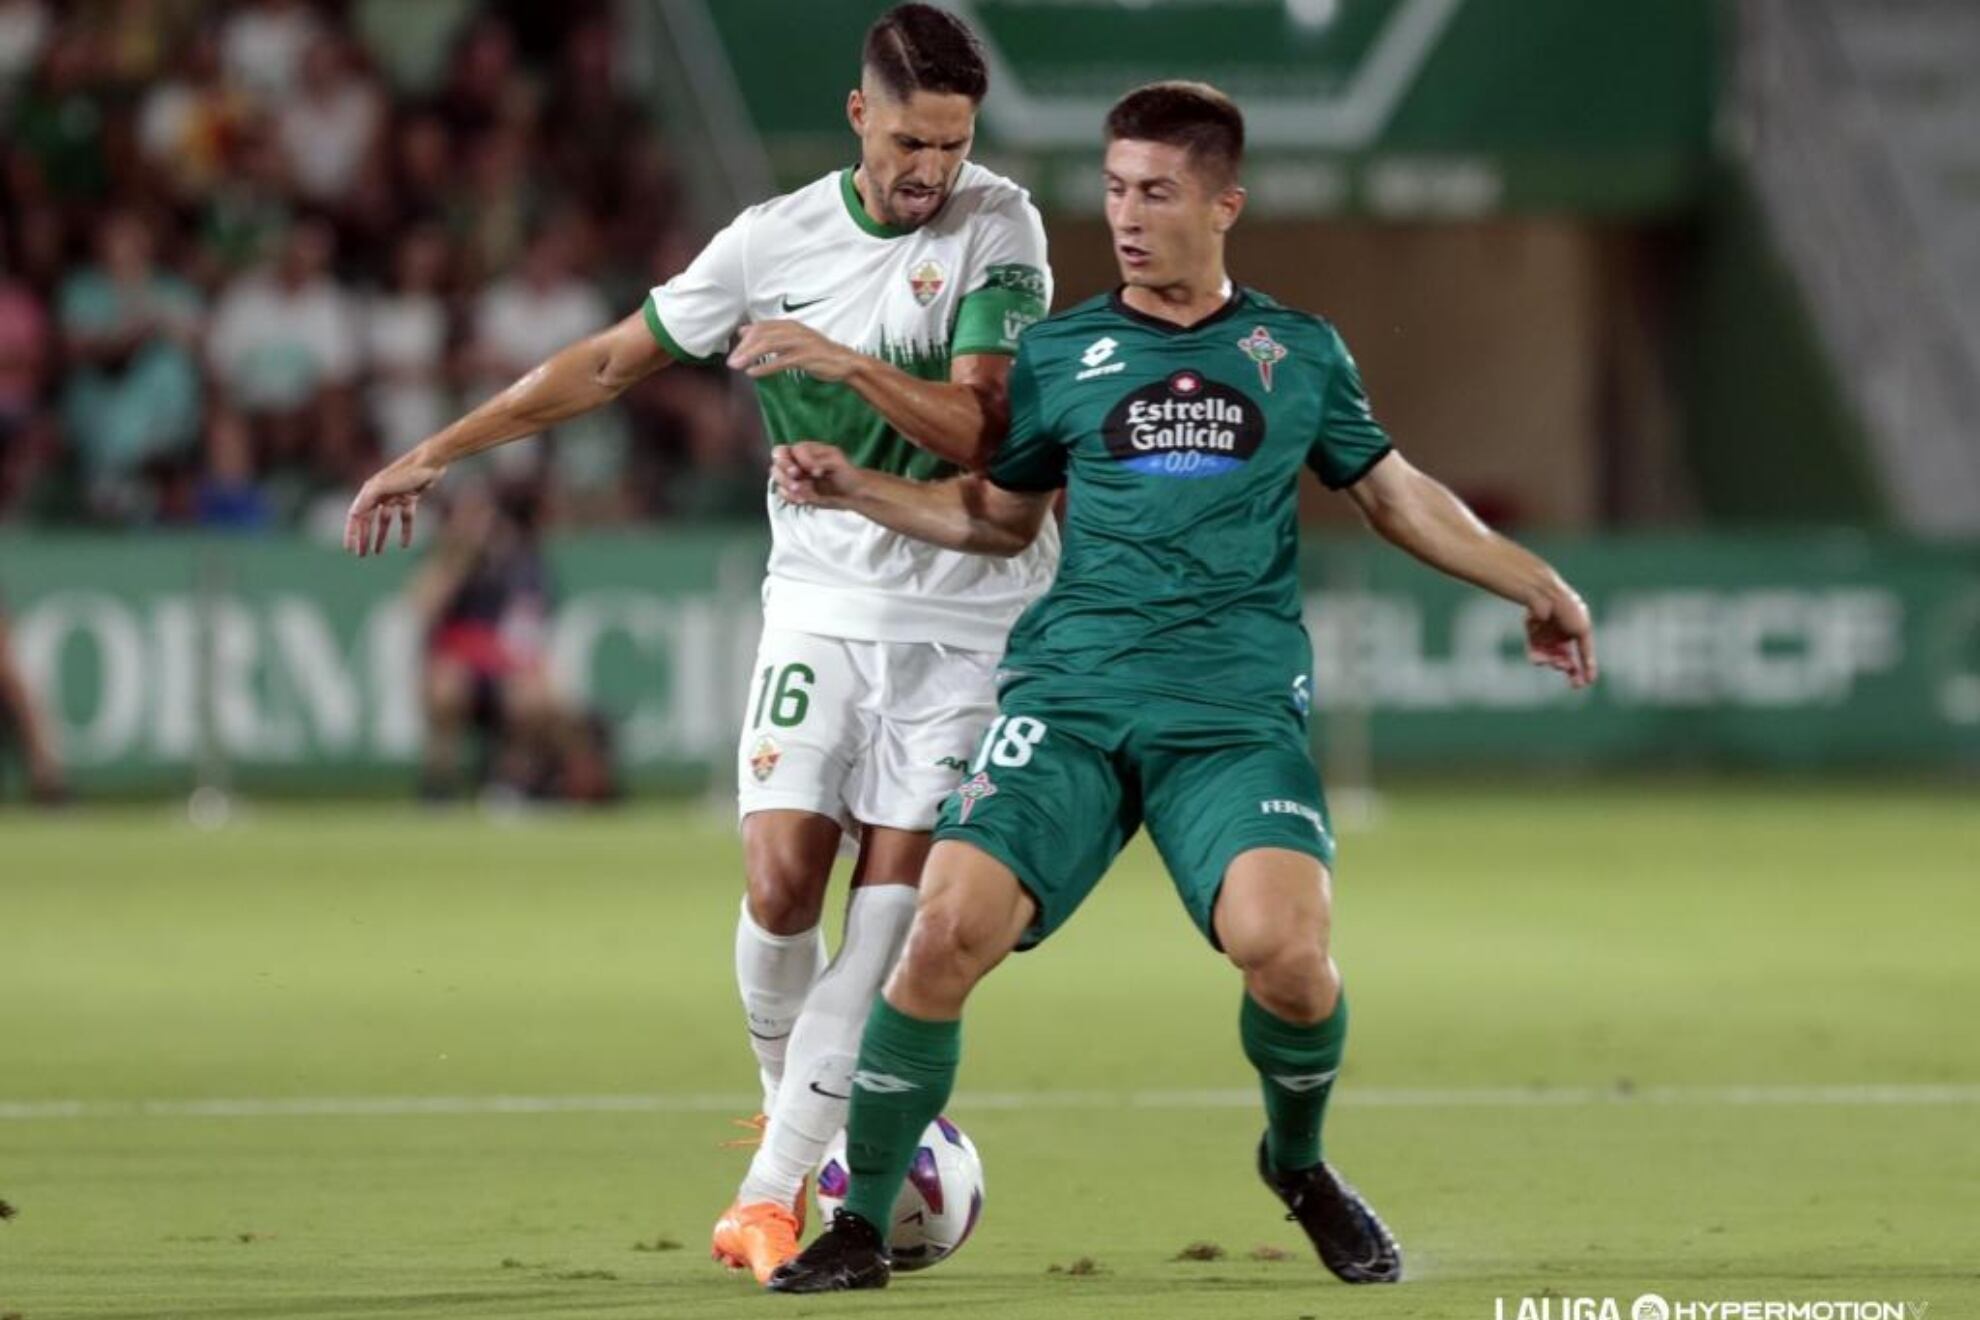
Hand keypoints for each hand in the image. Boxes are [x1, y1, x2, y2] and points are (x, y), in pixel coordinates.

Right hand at [345, 454, 445, 555]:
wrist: (431, 462)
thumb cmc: (407, 473)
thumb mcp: (383, 486)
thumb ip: (367, 499)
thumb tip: (353, 514)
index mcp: (370, 491)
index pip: (356, 516)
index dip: (351, 532)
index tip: (350, 548)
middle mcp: (380, 493)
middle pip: (369, 520)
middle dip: (364, 538)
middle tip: (362, 555)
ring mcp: (395, 496)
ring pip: (385, 521)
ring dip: (380, 537)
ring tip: (377, 553)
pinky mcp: (410, 498)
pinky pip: (405, 518)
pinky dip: (405, 531)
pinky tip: (405, 545)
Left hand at [728, 320, 857, 381]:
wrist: (845, 362)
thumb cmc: (818, 353)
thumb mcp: (794, 340)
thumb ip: (771, 336)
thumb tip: (744, 330)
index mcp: (790, 325)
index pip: (762, 327)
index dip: (746, 338)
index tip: (734, 349)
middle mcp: (794, 330)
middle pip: (762, 335)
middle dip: (744, 349)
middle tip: (730, 362)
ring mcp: (800, 343)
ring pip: (769, 346)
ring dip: (750, 356)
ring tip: (737, 367)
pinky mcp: (806, 357)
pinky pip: (781, 361)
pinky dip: (765, 366)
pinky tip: (753, 373)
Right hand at [772, 442, 862, 509]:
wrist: (850, 494)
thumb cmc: (844, 472)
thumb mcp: (835, 459)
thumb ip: (817, 459)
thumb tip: (806, 469)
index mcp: (803, 450)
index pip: (787, 451)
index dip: (798, 461)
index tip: (816, 472)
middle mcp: (794, 461)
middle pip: (776, 463)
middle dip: (785, 474)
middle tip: (798, 484)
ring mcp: (792, 477)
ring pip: (776, 478)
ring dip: (786, 486)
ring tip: (802, 495)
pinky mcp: (793, 492)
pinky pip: (783, 493)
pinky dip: (791, 497)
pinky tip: (803, 500)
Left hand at [1524, 582, 1597, 689]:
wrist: (1545, 595)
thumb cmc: (1568, 610)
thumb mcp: (1582, 630)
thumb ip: (1584, 649)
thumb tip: (1585, 665)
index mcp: (1576, 631)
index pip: (1582, 654)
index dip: (1586, 668)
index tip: (1588, 682)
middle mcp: (1561, 635)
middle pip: (1565, 659)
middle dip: (1570, 670)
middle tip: (1575, 684)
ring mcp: (1546, 635)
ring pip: (1550, 657)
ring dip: (1554, 663)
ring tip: (1556, 663)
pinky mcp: (1532, 634)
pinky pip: (1535, 651)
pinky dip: (1537, 657)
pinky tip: (1539, 660)